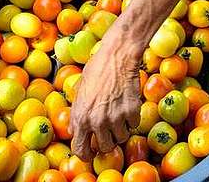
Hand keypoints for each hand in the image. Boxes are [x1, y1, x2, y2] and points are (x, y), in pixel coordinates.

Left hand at [69, 25, 142, 159]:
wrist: (117, 55)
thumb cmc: (97, 68)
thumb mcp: (79, 92)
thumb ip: (77, 114)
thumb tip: (75, 130)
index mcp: (80, 117)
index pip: (81, 150)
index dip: (87, 153)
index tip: (91, 151)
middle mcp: (97, 121)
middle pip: (105, 147)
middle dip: (107, 140)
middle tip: (109, 130)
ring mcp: (116, 117)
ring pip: (121, 138)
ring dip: (121, 129)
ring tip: (118, 114)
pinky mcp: (132, 111)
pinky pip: (133, 125)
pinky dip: (132, 119)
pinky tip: (127, 105)